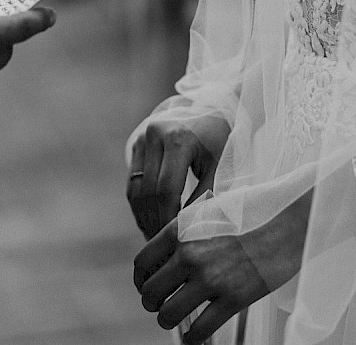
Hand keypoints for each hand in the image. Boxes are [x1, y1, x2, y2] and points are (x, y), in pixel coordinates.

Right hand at [126, 113, 229, 238]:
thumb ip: (207, 197)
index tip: (174, 241)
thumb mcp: (220, 167)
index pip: (166, 189)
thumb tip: (188, 232)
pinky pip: (132, 181)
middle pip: (147, 191)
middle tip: (162, 246)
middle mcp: (154, 134)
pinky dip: (139, 204)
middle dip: (153, 222)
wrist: (213, 110)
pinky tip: (149, 221)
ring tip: (154, 238)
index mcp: (177, 139)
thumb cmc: (223, 142)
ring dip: (142, 216)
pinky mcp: (136, 142)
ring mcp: (142, 137)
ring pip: (135, 188)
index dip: (167, 218)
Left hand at [133, 193, 309, 343]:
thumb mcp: (207, 211)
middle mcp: (189, 255)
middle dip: (151, 302)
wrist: (287, 225)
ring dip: (166, 319)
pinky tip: (194, 335)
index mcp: (179, 231)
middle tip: (157, 304)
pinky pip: (200, 329)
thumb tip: (167, 252)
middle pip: (150, 291)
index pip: (143, 263)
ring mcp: (210, 278)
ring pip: (168, 314)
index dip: (140, 279)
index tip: (145, 285)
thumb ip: (184, 231)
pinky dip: (193, 337)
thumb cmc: (250, 215)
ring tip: (172, 318)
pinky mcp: (233, 299)